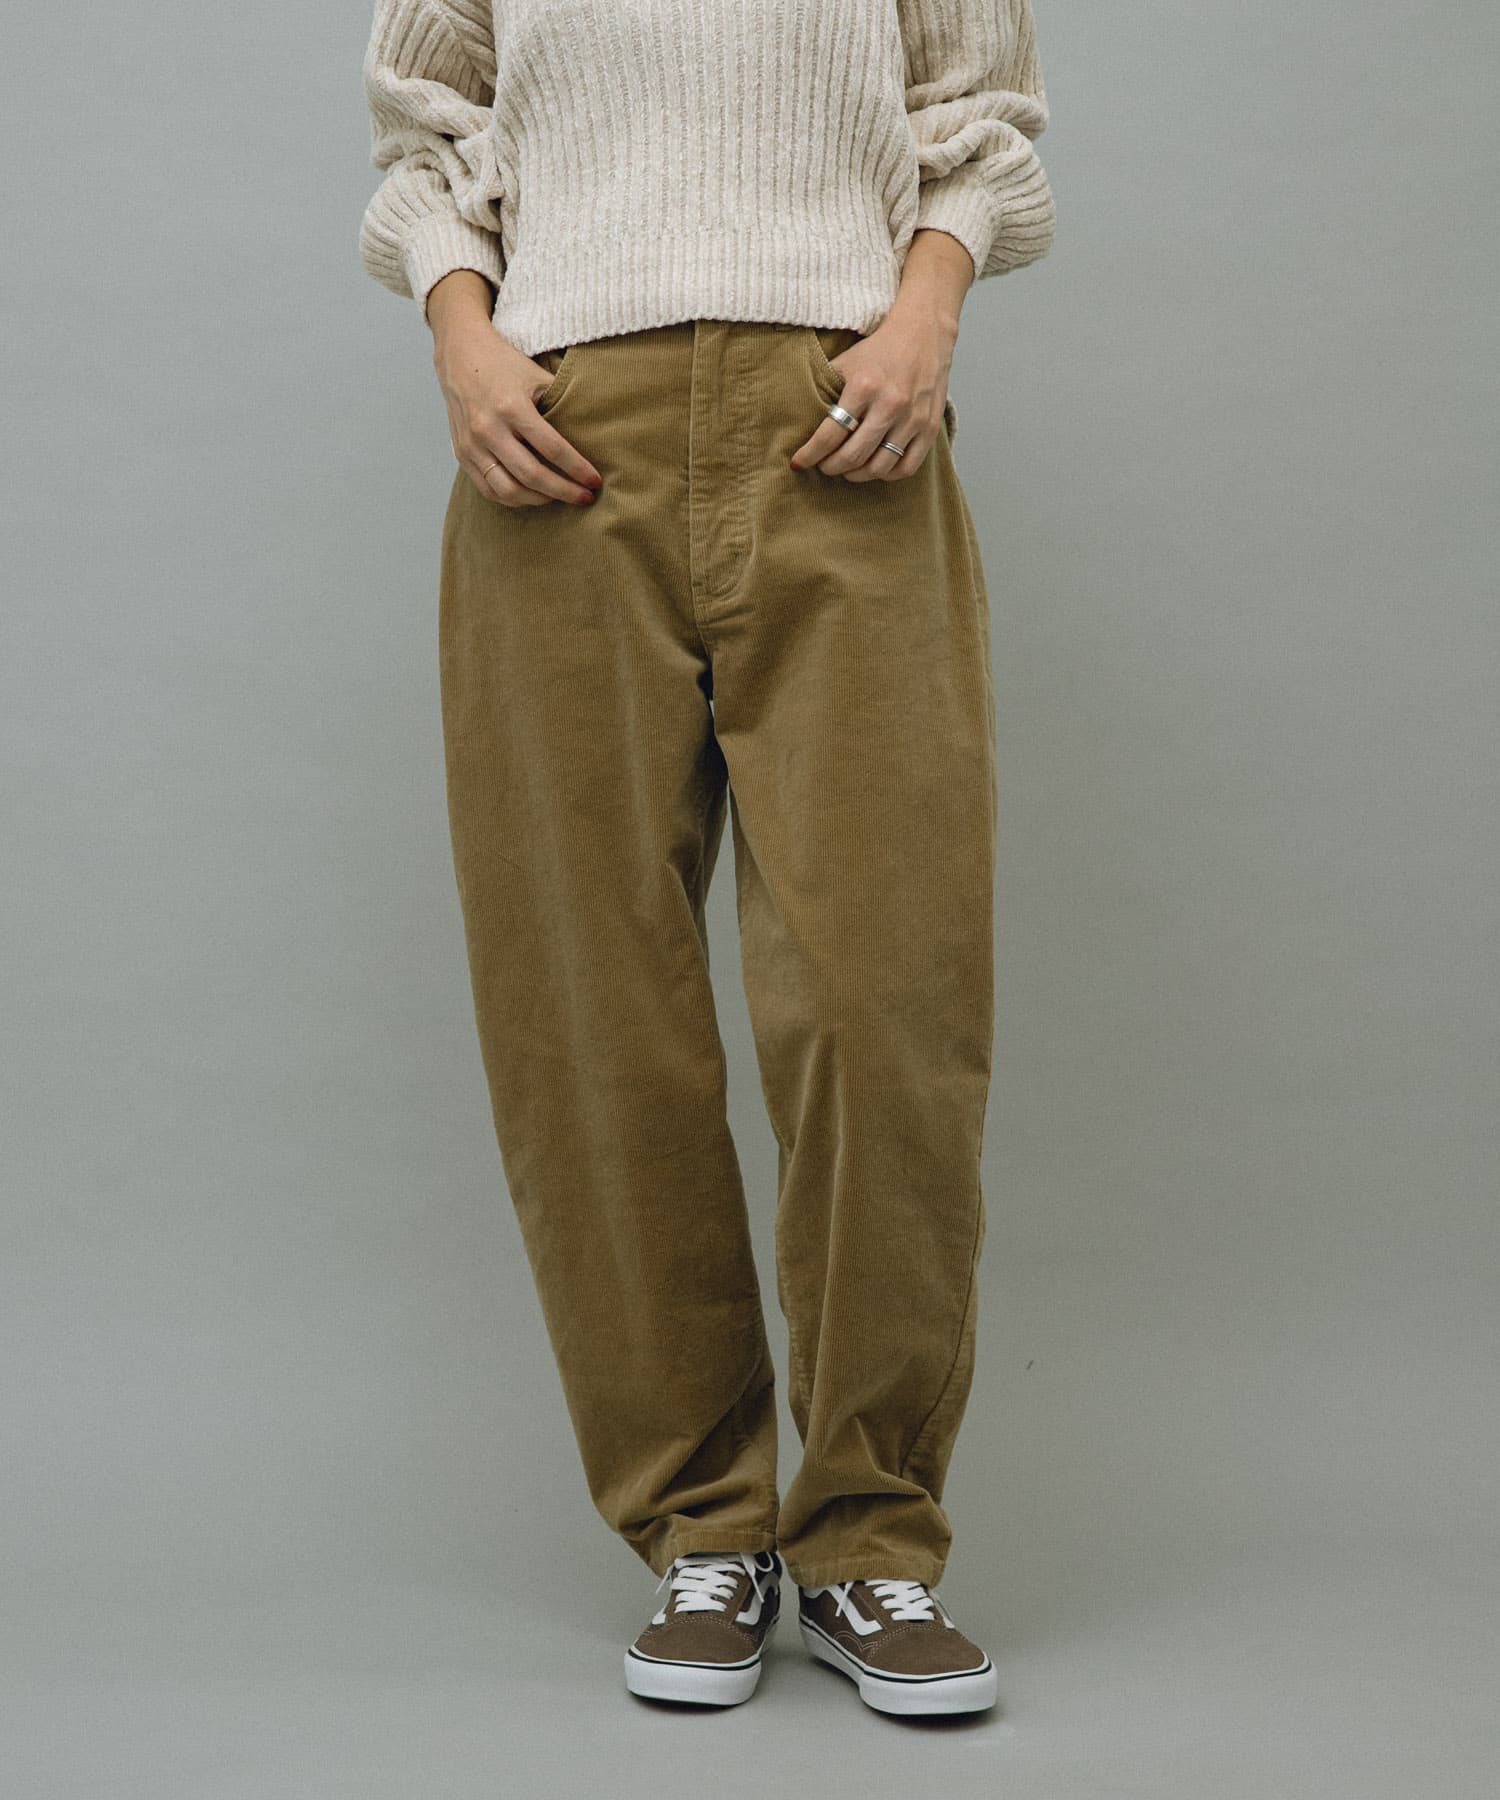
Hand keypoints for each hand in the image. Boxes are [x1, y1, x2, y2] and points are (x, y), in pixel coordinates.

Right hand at [427, 271, 601, 507]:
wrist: (459, 354)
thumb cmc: (504, 364)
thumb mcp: (536, 376)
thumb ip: (560, 404)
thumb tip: (591, 436)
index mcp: (511, 408)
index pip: (552, 448)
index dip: (577, 469)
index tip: (595, 482)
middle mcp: (488, 429)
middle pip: (532, 476)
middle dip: (563, 492)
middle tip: (584, 498)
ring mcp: (472, 445)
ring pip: (508, 491)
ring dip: (539, 500)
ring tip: (558, 497)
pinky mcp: (462, 455)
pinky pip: (489, 489)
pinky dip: (513, 498)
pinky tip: (532, 495)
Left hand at [790, 226, 971, 483]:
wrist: (924, 332)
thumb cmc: (880, 349)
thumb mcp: (846, 362)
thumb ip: (825, 388)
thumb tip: (797, 418)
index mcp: (864, 386)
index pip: (829, 434)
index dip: (810, 454)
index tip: (799, 463)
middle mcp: (890, 405)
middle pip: (853, 455)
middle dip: (831, 467)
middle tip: (823, 467)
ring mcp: (912, 418)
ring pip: (879, 467)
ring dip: (857, 475)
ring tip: (847, 470)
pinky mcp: (929, 426)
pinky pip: (906, 467)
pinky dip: (887, 475)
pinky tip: (875, 468)